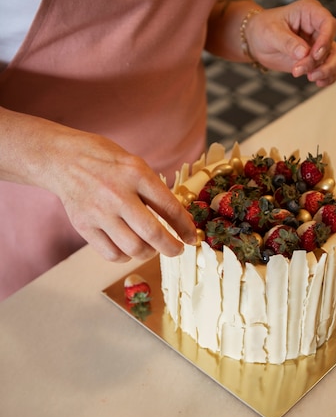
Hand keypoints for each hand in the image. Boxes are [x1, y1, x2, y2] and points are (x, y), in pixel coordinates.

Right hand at [0, 109, 196, 262]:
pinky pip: (112, 254)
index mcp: (136, 174)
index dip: (185, 227)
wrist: (63, 159)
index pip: (169, 207)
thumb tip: (179, 221)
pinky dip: (126, 256)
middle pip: (153, 234)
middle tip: (177, 249)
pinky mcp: (84, 226)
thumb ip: (155, 191)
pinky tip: (129, 248)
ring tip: (151, 247)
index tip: (191, 237)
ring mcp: (99, 212)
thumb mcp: (135, 164)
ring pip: (134, 249)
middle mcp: (117, 194)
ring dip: (149, 253)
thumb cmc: (105, 161)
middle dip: (172, 247)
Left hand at [247, 0, 335, 86]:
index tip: (314, 55)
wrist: (256, 40)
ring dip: (326, 71)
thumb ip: (288, 43)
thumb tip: (304, 53)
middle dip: (322, 62)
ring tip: (310, 77)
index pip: (328, 23)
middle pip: (333, 44)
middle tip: (305, 71)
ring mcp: (318, 44)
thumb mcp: (271, 32)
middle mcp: (318, 28)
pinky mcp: (315, 59)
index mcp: (310, 12)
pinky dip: (328, 77)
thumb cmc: (263, 28)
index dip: (325, 40)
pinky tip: (318, 82)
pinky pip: (330, 69)